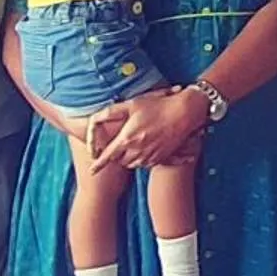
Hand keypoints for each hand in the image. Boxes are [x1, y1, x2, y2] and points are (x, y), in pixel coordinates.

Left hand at [88, 88, 207, 170]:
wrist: (184, 113)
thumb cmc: (158, 105)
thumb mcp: (132, 104)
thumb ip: (111, 112)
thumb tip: (96, 120)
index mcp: (127, 138)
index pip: (107, 156)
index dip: (98, 164)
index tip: (92, 171)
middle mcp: (137, 150)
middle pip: (119, 161)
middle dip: (117, 155)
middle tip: (121, 143)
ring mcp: (150, 156)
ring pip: (132, 164)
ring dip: (129, 157)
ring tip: (134, 143)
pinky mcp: (160, 158)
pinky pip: (145, 163)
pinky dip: (142, 158)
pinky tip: (147, 146)